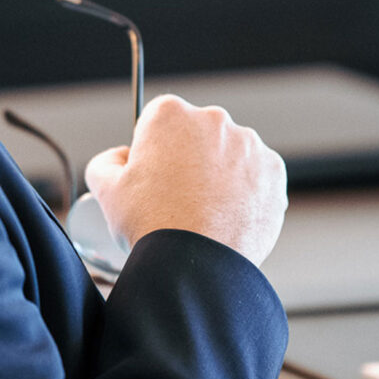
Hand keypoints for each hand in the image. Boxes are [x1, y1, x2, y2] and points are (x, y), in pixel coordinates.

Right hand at [83, 94, 287, 266]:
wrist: (197, 264)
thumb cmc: (151, 225)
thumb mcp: (107, 191)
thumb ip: (105, 162)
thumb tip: (119, 157)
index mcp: (170, 114)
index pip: (158, 120)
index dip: (152, 149)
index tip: (153, 176)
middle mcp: (213, 119)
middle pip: (196, 133)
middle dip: (189, 158)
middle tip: (178, 197)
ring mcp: (248, 144)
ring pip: (229, 154)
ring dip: (219, 174)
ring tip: (204, 211)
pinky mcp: (273, 170)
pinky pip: (256, 175)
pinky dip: (245, 191)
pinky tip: (228, 215)